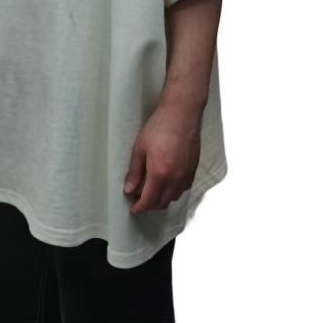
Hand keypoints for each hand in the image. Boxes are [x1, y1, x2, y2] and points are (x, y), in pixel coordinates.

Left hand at [123, 96, 202, 213]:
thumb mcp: (140, 148)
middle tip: (139, 199)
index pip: (149, 201)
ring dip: (162, 199)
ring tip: (152, 190)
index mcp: (160, 174)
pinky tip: (167, 181)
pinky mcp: (194, 169)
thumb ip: (135, 171)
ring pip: (174, 197)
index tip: (133, 208)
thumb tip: (129, 189)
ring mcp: (186, 175)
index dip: (139, 207)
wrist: (182, 114)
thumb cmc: (159, 127)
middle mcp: (175, 179)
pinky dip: (173, 191)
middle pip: (162, 203)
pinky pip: (183, 188)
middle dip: (150, 205)